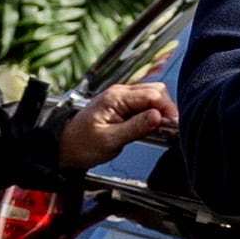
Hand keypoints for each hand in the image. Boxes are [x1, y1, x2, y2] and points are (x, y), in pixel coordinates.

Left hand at [57, 80, 177, 168]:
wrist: (66, 147)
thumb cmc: (82, 144)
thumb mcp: (110, 140)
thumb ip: (135, 128)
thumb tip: (158, 117)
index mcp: (116, 98)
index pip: (152, 95)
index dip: (167, 109)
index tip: (173, 125)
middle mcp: (120, 93)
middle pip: (156, 91)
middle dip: (166, 108)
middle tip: (169, 128)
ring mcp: (122, 98)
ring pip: (152, 96)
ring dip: (161, 111)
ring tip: (162, 129)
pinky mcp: (123, 106)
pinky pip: (145, 104)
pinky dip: (153, 114)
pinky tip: (153, 127)